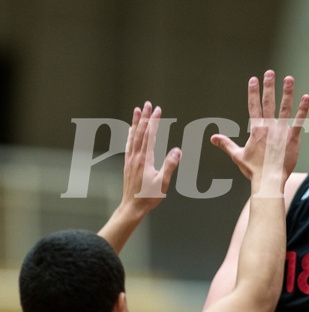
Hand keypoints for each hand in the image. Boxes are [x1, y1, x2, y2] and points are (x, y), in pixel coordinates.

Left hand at [122, 101, 180, 216]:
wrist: (132, 207)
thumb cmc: (148, 196)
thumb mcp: (163, 182)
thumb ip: (170, 164)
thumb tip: (177, 150)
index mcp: (145, 159)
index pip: (150, 135)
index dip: (154, 122)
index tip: (158, 110)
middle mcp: (136, 156)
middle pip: (140, 132)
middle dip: (145, 117)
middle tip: (147, 104)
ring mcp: (130, 159)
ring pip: (133, 136)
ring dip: (136, 122)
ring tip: (137, 110)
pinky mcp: (128, 163)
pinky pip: (129, 144)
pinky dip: (130, 134)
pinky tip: (130, 130)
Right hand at [211, 70, 308, 194]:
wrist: (269, 179)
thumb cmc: (253, 169)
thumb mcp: (237, 155)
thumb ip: (226, 144)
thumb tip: (212, 138)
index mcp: (256, 129)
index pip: (253, 106)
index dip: (253, 92)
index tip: (253, 79)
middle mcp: (268, 126)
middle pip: (268, 102)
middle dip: (269, 86)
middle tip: (270, 72)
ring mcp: (281, 131)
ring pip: (285, 108)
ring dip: (287, 92)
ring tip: (289, 78)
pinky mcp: (292, 137)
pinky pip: (299, 121)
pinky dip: (303, 109)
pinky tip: (306, 97)